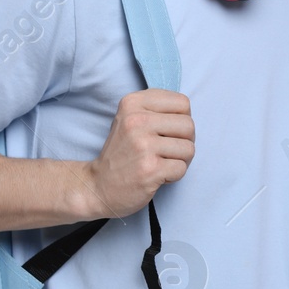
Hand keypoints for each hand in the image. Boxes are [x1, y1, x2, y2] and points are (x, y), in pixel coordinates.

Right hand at [82, 89, 193, 218]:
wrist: (99, 185)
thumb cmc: (122, 152)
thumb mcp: (130, 118)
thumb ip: (157, 109)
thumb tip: (188, 113)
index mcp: (133, 103)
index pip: (182, 103)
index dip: (182, 119)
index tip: (167, 131)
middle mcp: (136, 120)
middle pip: (189, 125)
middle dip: (185, 141)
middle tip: (167, 151)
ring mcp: (143, 145)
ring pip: (189, 148)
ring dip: (180, 160)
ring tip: (162, 163)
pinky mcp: (150, 169)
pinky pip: (181, 168)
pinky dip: (174, 175)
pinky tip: (158, 174)